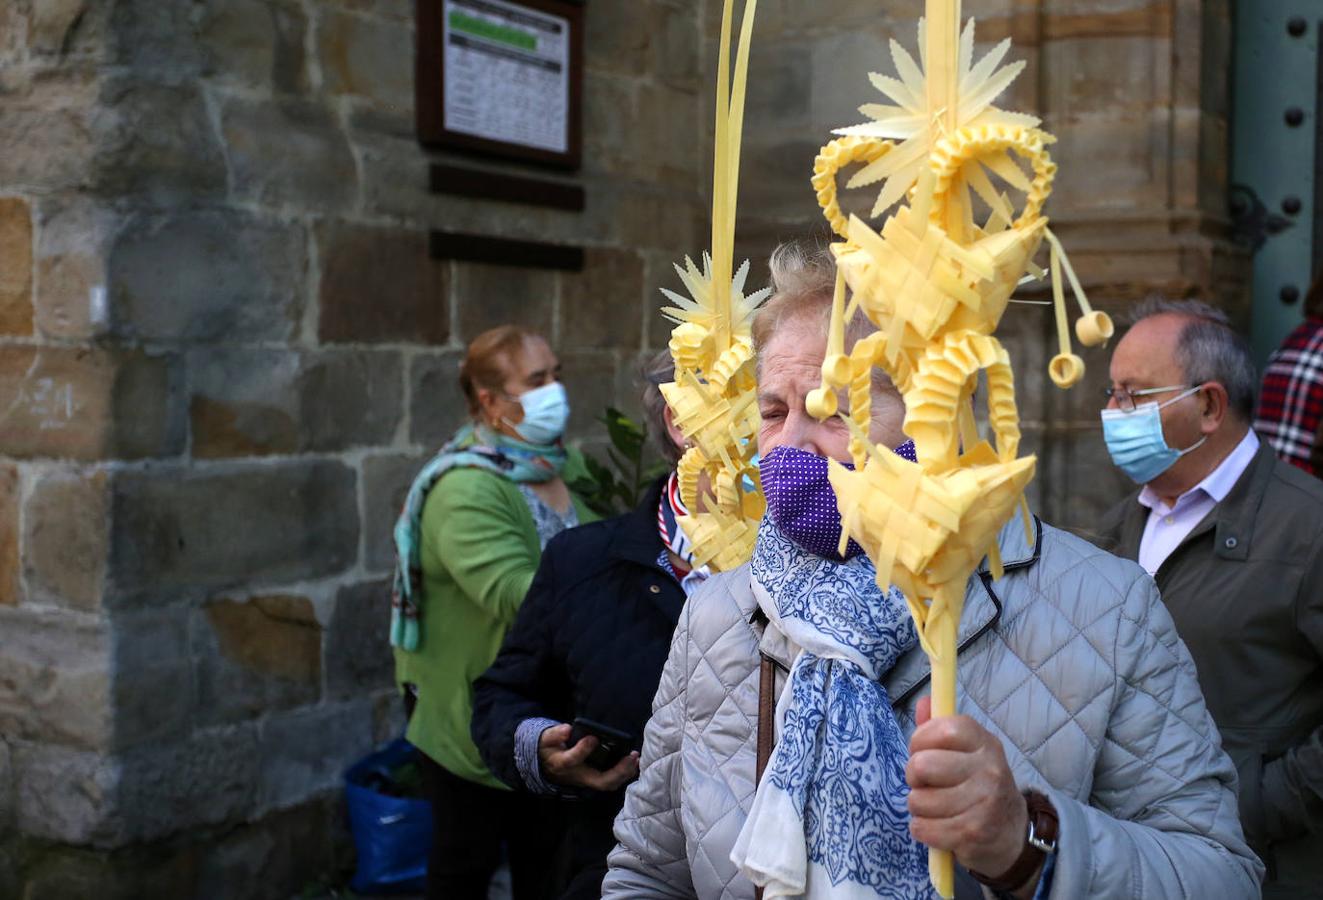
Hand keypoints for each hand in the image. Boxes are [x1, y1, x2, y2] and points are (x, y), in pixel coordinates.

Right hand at [537, 723, 639, 791]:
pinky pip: (612, 781)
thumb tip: (567, 729)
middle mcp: (578, 775)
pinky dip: (624, 773)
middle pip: (600, 781)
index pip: (572, 760)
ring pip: (609, 784)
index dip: (582, 750)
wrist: (548, 766)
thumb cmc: (550, 750)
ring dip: (624, 773)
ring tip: (635, 758)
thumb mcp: (546, 740)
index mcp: (563, 764)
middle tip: (631, 756)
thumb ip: (555, 734)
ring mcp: (588, 780)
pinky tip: (633, 762)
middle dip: (617, 771)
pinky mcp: (595, 779)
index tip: (593, 738)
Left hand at [906, 696, 1034, 890]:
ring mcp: (984, 801)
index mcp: (984, 742)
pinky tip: (937, 828)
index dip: (919, 740)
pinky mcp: (974, 832)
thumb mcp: (965, 752)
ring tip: (935, 808)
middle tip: (926, 785)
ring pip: (918, 800)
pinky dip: (922, 830)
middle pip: (922, 765)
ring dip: (918, 807)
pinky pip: (923, 828)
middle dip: (914, 778)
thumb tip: (923, 702)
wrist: (1011, 833)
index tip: (921, 752)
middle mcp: (989, 769)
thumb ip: (940, 727)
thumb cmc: (977, 786)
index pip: (942, 729)